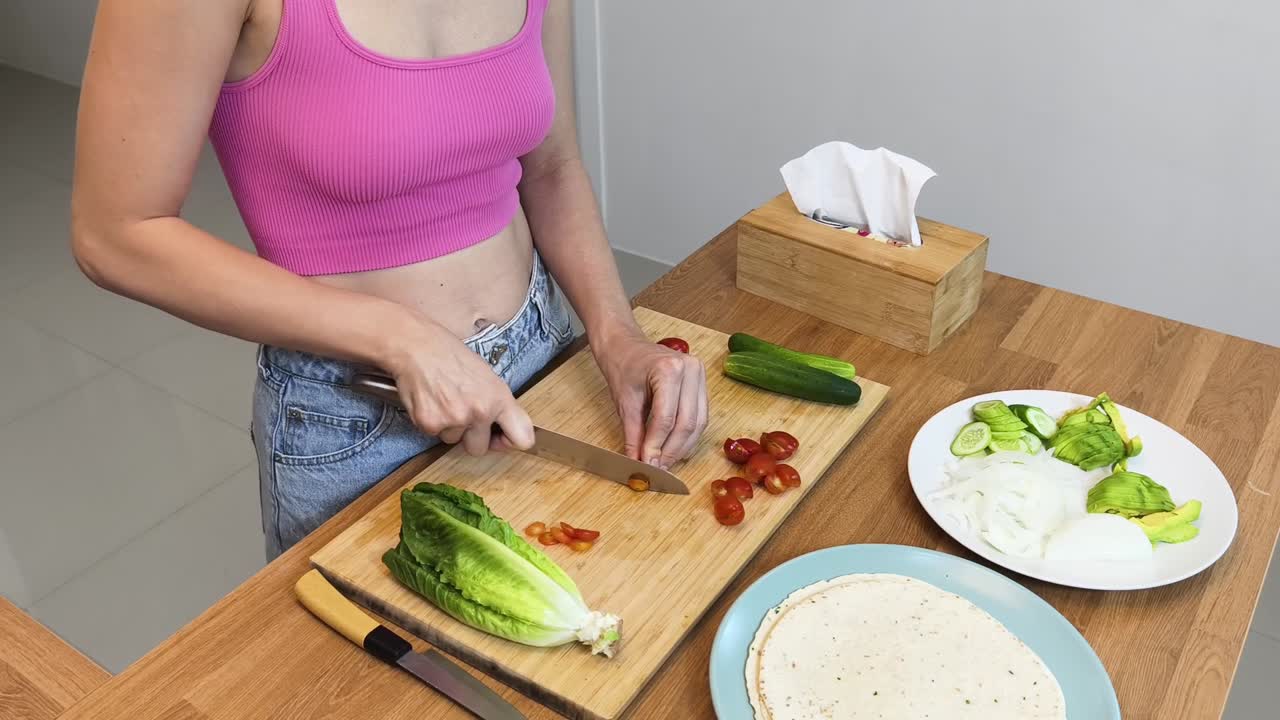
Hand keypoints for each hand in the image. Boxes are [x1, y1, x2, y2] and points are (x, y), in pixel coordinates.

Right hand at [381, 316, 533, 455]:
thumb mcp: (488, 377)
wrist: (418, 347)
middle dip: (470, 437)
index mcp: (499, 399)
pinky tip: (431, 401)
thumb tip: (504, 430)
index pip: (523, 438)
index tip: (500, 437)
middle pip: (479, 449)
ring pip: (453, 441)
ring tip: (443, 399)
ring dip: (448, 427)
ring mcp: (455, 419)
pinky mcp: (430, 423)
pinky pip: (434, 435)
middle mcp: (480, 412)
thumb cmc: (452, 357)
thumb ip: (499, 406)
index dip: (510, 442)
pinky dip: (431, 422)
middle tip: (460, 411)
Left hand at [594, 325, 708, 468]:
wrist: (625, 344)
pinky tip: (675, 447)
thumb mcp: (624, 403)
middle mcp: (690, 369)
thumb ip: (634, 435)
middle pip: (687, 423)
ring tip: (665, 462)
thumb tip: (639, 463)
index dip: (657, 446)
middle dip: (672, 450)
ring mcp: (700, 374)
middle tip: (658, 468)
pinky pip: (701, 416)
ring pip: (698, 423)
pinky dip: (688, 435)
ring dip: (682, 446)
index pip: (666, 418)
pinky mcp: (702, 382)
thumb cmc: (622, 366)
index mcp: (668, 370)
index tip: (647, 465)